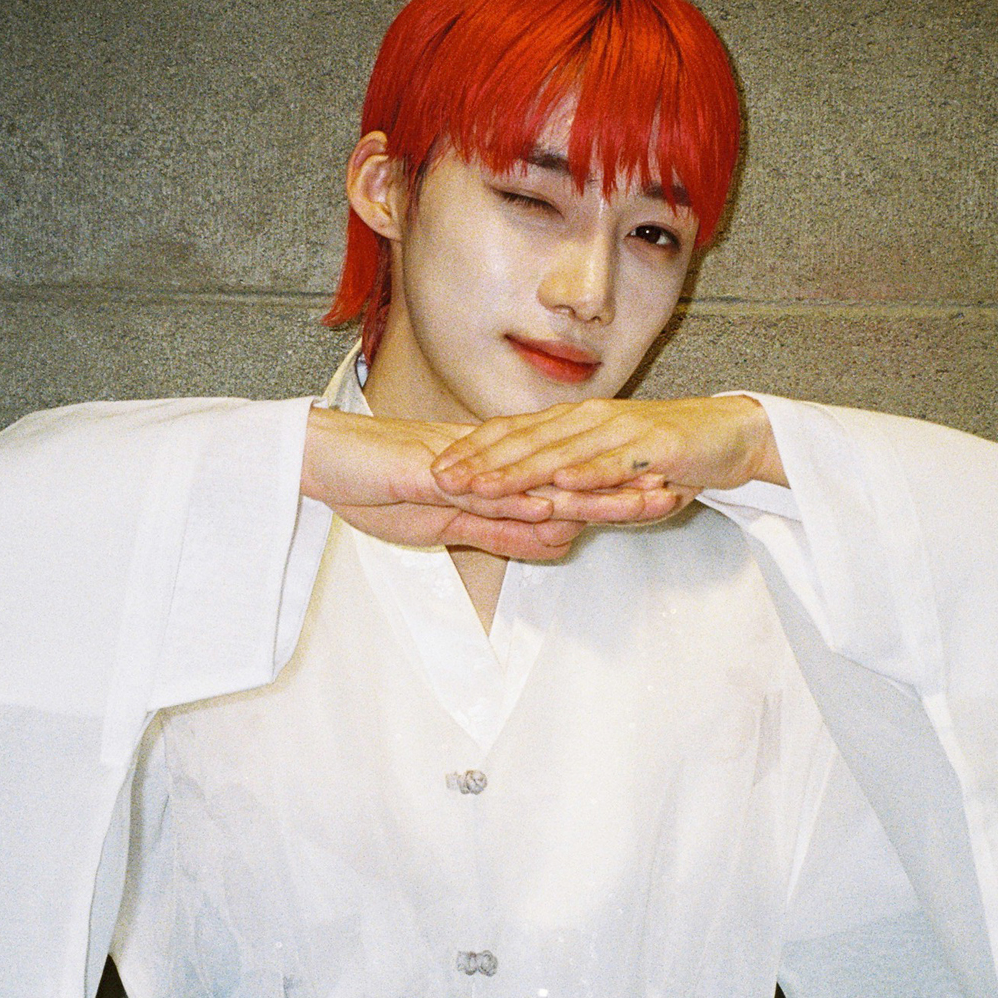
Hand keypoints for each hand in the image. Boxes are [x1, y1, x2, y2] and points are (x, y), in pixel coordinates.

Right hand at [303, 406, 682, 559]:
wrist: (317, 459)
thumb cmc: (374, 486)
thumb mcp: (450, 523)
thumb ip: (505, 531)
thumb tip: (560, 538)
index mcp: (496, 475)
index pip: (565, 486)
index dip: (613, 490)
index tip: (660, 493)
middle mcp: (490, 465)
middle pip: (568, 478)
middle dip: (624, 487)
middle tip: (679, 489)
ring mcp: (464, 467)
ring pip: (540, 482)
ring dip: (592, 492)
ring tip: (642, 498)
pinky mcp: (431, 474)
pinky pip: (482, 491)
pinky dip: (521, 501)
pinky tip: (556, 508)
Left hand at [428, 395, 784, 507]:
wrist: (731, 436)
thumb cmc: (666, 456)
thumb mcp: (608, 469)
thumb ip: (569, 483)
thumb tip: (529, 505)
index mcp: (575, 422)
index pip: (513, 433)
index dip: (471, 449)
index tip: (432, 467)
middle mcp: (591, 420)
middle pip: (526, 440)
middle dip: (480, 461)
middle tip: (438, 479)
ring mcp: (622, 430)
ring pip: (562, 451)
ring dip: (520, 469)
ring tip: (483, 486)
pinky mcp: (656, 445)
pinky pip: (616, 461)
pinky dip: (588, 473)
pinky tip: (560, 484)